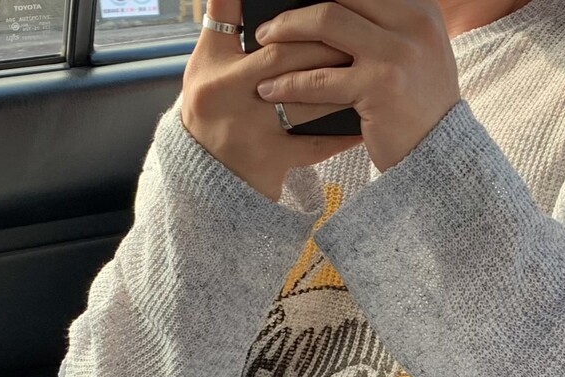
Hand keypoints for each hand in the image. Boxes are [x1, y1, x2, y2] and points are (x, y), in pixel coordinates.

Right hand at [181, 0, 364, 202]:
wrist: (201, 171)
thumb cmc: (209, 106)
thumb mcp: (207, 60)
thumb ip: (224, 19)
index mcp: (217, 66)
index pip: (240, 23)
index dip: (281, 17)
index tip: (314, 4)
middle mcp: (230, 95)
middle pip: (282, 59)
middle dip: (320, 44)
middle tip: (352, 36)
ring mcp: (251, 130)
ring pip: (302, 101)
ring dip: (335, 85)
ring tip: (361, 71)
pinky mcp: (269, 160)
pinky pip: (313, 146)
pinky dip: (340, 136)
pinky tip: (362, 125)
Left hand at [252, 0, 462, 173]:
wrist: (439, 156)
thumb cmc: (418, 108)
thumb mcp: (415, 54)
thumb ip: (386, 27)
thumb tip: (331, 12)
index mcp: (419, 8)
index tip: (294, 1)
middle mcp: (412, 22)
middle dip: (296, 9)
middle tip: (268, 27)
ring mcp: (397, 53)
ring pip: (327, 22)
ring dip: (286, 33)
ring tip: (263, 48)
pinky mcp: (379, 87)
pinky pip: (322, 78)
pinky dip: (290, 82)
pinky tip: (270, 89)